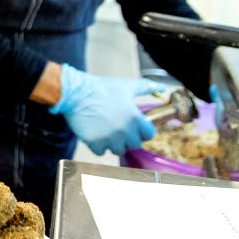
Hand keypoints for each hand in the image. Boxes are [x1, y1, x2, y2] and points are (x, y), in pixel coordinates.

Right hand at [49, 64, 163, 155]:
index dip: (141, 130)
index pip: (148, 135)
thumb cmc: (101, 88)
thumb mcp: (127, 85)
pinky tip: (94, 133)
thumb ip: (147, 87)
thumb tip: (163, 87)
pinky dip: (98, 145)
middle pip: (134, 144)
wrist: (76, 93)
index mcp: (135, 118)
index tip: (133, 126)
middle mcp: (124, 130)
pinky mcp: (95, 143)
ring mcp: (109, 138)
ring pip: (118, 150)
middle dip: (127, 138)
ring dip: (113, 143)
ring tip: (105, 130)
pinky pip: (101, 152)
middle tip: (117, 127)